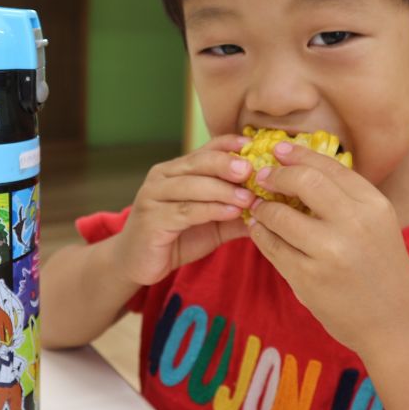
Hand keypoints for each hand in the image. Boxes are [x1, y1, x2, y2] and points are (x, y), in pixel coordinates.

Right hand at [113, 135, 255, 285]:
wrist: (137, 264)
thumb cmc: (175, 239)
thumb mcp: (211, 224)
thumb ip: (235, 213)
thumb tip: (271, 208)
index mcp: (175, 170)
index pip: (205, 150)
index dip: (229, 145)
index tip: (255, 146)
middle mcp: (162, 177)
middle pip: (198, 163)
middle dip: (227, 164)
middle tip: (252, 169)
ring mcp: (153, 196)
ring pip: (193, 186)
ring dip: (223, 190)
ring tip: (249, 197)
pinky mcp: (151, 219)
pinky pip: (186, 211)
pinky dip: (211, 210)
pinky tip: (231, 212)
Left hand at [248, 142, 408, 356]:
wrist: (396, 326)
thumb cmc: (383, 271)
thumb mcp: (378, 225)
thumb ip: (346, 198)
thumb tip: (300, 166)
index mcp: (374, 205)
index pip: (329, 166)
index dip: (299, 154)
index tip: (278, 149)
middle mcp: (354, 224)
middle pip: (303, 180)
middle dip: (276, 174)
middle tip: (261, 176)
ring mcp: (329, 252)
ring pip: (279, 214)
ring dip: (263, 208)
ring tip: (260, 208)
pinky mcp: (307, 278)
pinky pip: (272, 246)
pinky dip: (261, 234)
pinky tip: (260, 231)